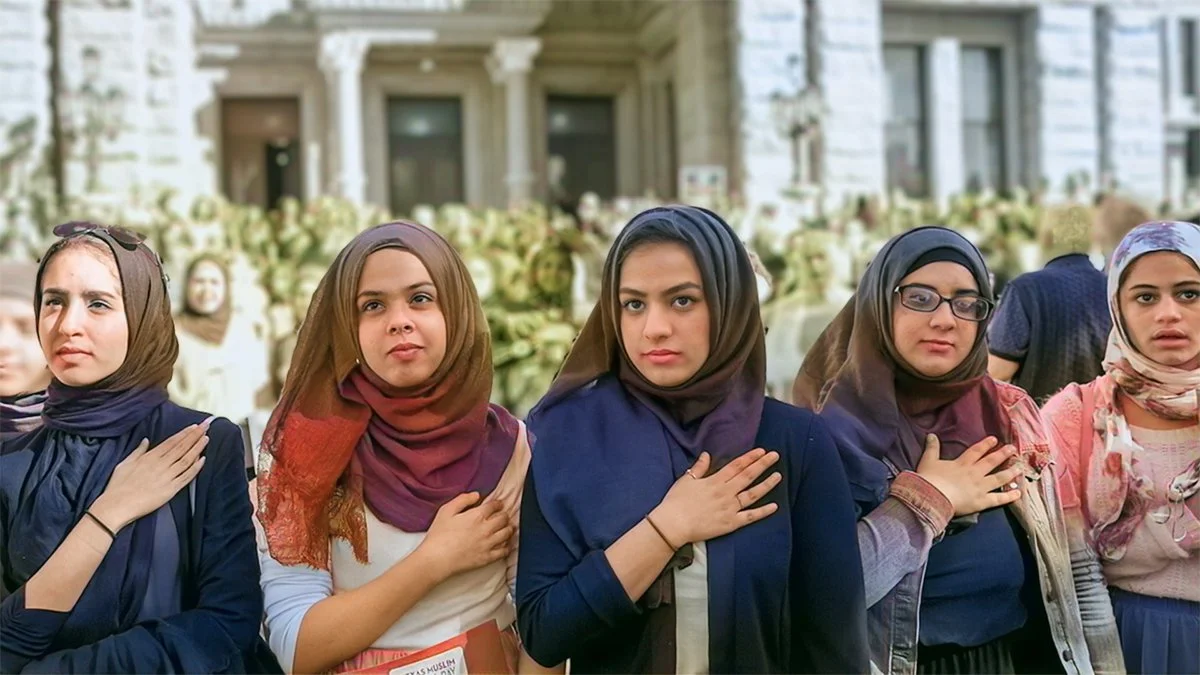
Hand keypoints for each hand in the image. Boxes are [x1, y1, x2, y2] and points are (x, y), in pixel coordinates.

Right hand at [90, 418, 212, 531]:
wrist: (116, 506)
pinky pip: (186, 476)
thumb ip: (138, 451)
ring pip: (186, 459)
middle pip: (181, 447)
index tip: (195, 426)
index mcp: (149, 457)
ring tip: (207, 438)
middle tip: (207, 425)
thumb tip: (146, 440)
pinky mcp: (170, 490)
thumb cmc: (118, 486)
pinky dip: (195, 467)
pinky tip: (203, 460)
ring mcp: (166, 477)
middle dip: (195, 435)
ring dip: (197, 448)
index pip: (171, 442)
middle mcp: (160, 465)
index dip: (184, 433)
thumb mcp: (125, 463)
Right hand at [416, 492, 512, 578]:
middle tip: (502, 516)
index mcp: (477, 516)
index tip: (498, 505)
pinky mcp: (488, 558)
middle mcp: (486, 529)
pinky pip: (504, 551)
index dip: (498, 503)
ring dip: (508, 528)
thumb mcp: (446, 511)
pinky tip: (503, 544)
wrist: (437, 559)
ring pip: (507, 533)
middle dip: (504, 515)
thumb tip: (477, 495)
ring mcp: (488, 544)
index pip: (495, 506)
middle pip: (504, 518)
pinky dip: (506, 545)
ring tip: (506, 528)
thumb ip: (462, 500)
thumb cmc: (438, 535)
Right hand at [649, 449, 781, 547]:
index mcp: (715, 481)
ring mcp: (730, 508)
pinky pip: (750, 516)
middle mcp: (726, 492)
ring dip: (766, 484)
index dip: (750, 458)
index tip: (761, 451)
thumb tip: (706, 454)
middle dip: (762, 465)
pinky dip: (763, 512)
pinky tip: (774, 507)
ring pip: (752, 494)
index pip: (736, 466)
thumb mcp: (686, 480)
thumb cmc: (676, 502)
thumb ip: (698, 467)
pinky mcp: (731, 523)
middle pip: (748, 476)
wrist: (674, 524)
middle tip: (775, 456)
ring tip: (778, 476)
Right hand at [915, 434, 1022, 516]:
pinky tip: (1019, 493)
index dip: (986, 444)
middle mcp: (974, 473)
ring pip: (999, 478)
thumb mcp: (928, 460)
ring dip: (1011, 472)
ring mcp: (980, 487)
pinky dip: (1009, 496)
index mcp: (962, 463)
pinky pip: (998, 498)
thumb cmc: (929, 479)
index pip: (977, 451)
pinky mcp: (982, 501)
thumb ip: (932, 448)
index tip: (995, 439)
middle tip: (1013, 449)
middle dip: (1003, 454)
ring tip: (1019, 468)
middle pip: (992, 462)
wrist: (932, 496)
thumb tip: (931, 435)